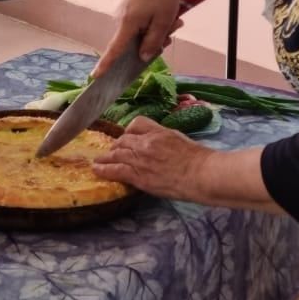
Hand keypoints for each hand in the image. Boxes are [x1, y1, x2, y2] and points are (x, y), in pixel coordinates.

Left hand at [91, 117, 212, 200]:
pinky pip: (115, 170)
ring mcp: (140, 159)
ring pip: (116, 154)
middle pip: (123, 140)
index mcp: (158, 132)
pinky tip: (97, 170)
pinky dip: (104, 170)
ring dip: (105, 158)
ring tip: (98, 162)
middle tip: (112, 152)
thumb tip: (160, 145)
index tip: (127, 138)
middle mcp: (146, 143)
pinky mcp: (138, 176)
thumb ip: (165, 139)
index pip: (137, 123)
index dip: (129, 131)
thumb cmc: (198, 159)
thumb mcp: (180, 139)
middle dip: (116, 146)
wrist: (201, 174)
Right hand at [92, 0, 183, 78]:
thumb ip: (153, 41)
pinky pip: (139, 25)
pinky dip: (153, 24)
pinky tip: (167, 16)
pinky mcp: (128, 9)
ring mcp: (123, 13)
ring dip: (156, 32)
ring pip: (139, 34)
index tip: (95, 76)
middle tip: (173, 30)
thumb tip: (142, 58)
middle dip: (154, 41)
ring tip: (174, 20)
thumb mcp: (163, 20)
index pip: (115, 48)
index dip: (106, 64)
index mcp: (128, 22)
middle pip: (133, 43)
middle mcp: (121, 19)